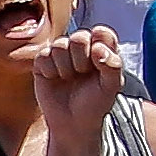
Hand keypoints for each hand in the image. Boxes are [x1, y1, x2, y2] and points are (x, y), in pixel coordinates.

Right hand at [29, 26, 122, 155]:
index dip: (100, 43)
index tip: (98, 61)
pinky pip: (43, 56)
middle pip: (79, 36)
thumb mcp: (111, 86)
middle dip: (82, 58)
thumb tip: (98, 48)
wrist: (73, 123)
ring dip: (65, 66)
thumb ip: (112, 64)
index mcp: (102, 49)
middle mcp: (82, 48)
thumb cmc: (96, 103)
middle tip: (83, 74)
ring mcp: (61, 55)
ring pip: (60, 44)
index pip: (102, 33)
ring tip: (70, 78)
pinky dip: (49, 70)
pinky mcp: (43, 63)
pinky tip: (55, 80)